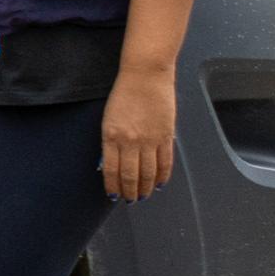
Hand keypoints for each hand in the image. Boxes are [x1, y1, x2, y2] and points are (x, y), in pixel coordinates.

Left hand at [101, 66, 177, 201]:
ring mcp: (150, 140)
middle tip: (130, 200)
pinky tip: (159, 183)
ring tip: (143, 195)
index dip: (113, 186)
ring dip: (145, 188)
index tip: (113, 195)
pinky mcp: (166, 136)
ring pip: (148, 173)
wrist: (145, 75)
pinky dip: (162, 176)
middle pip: (131, 175)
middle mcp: (130, 141)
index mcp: (111, 136)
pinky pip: (165, 162)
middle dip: (129, 191)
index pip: (111, 170)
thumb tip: (110, 163)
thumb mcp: (108, 118)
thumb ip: (110, 141)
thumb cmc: (123, 93)